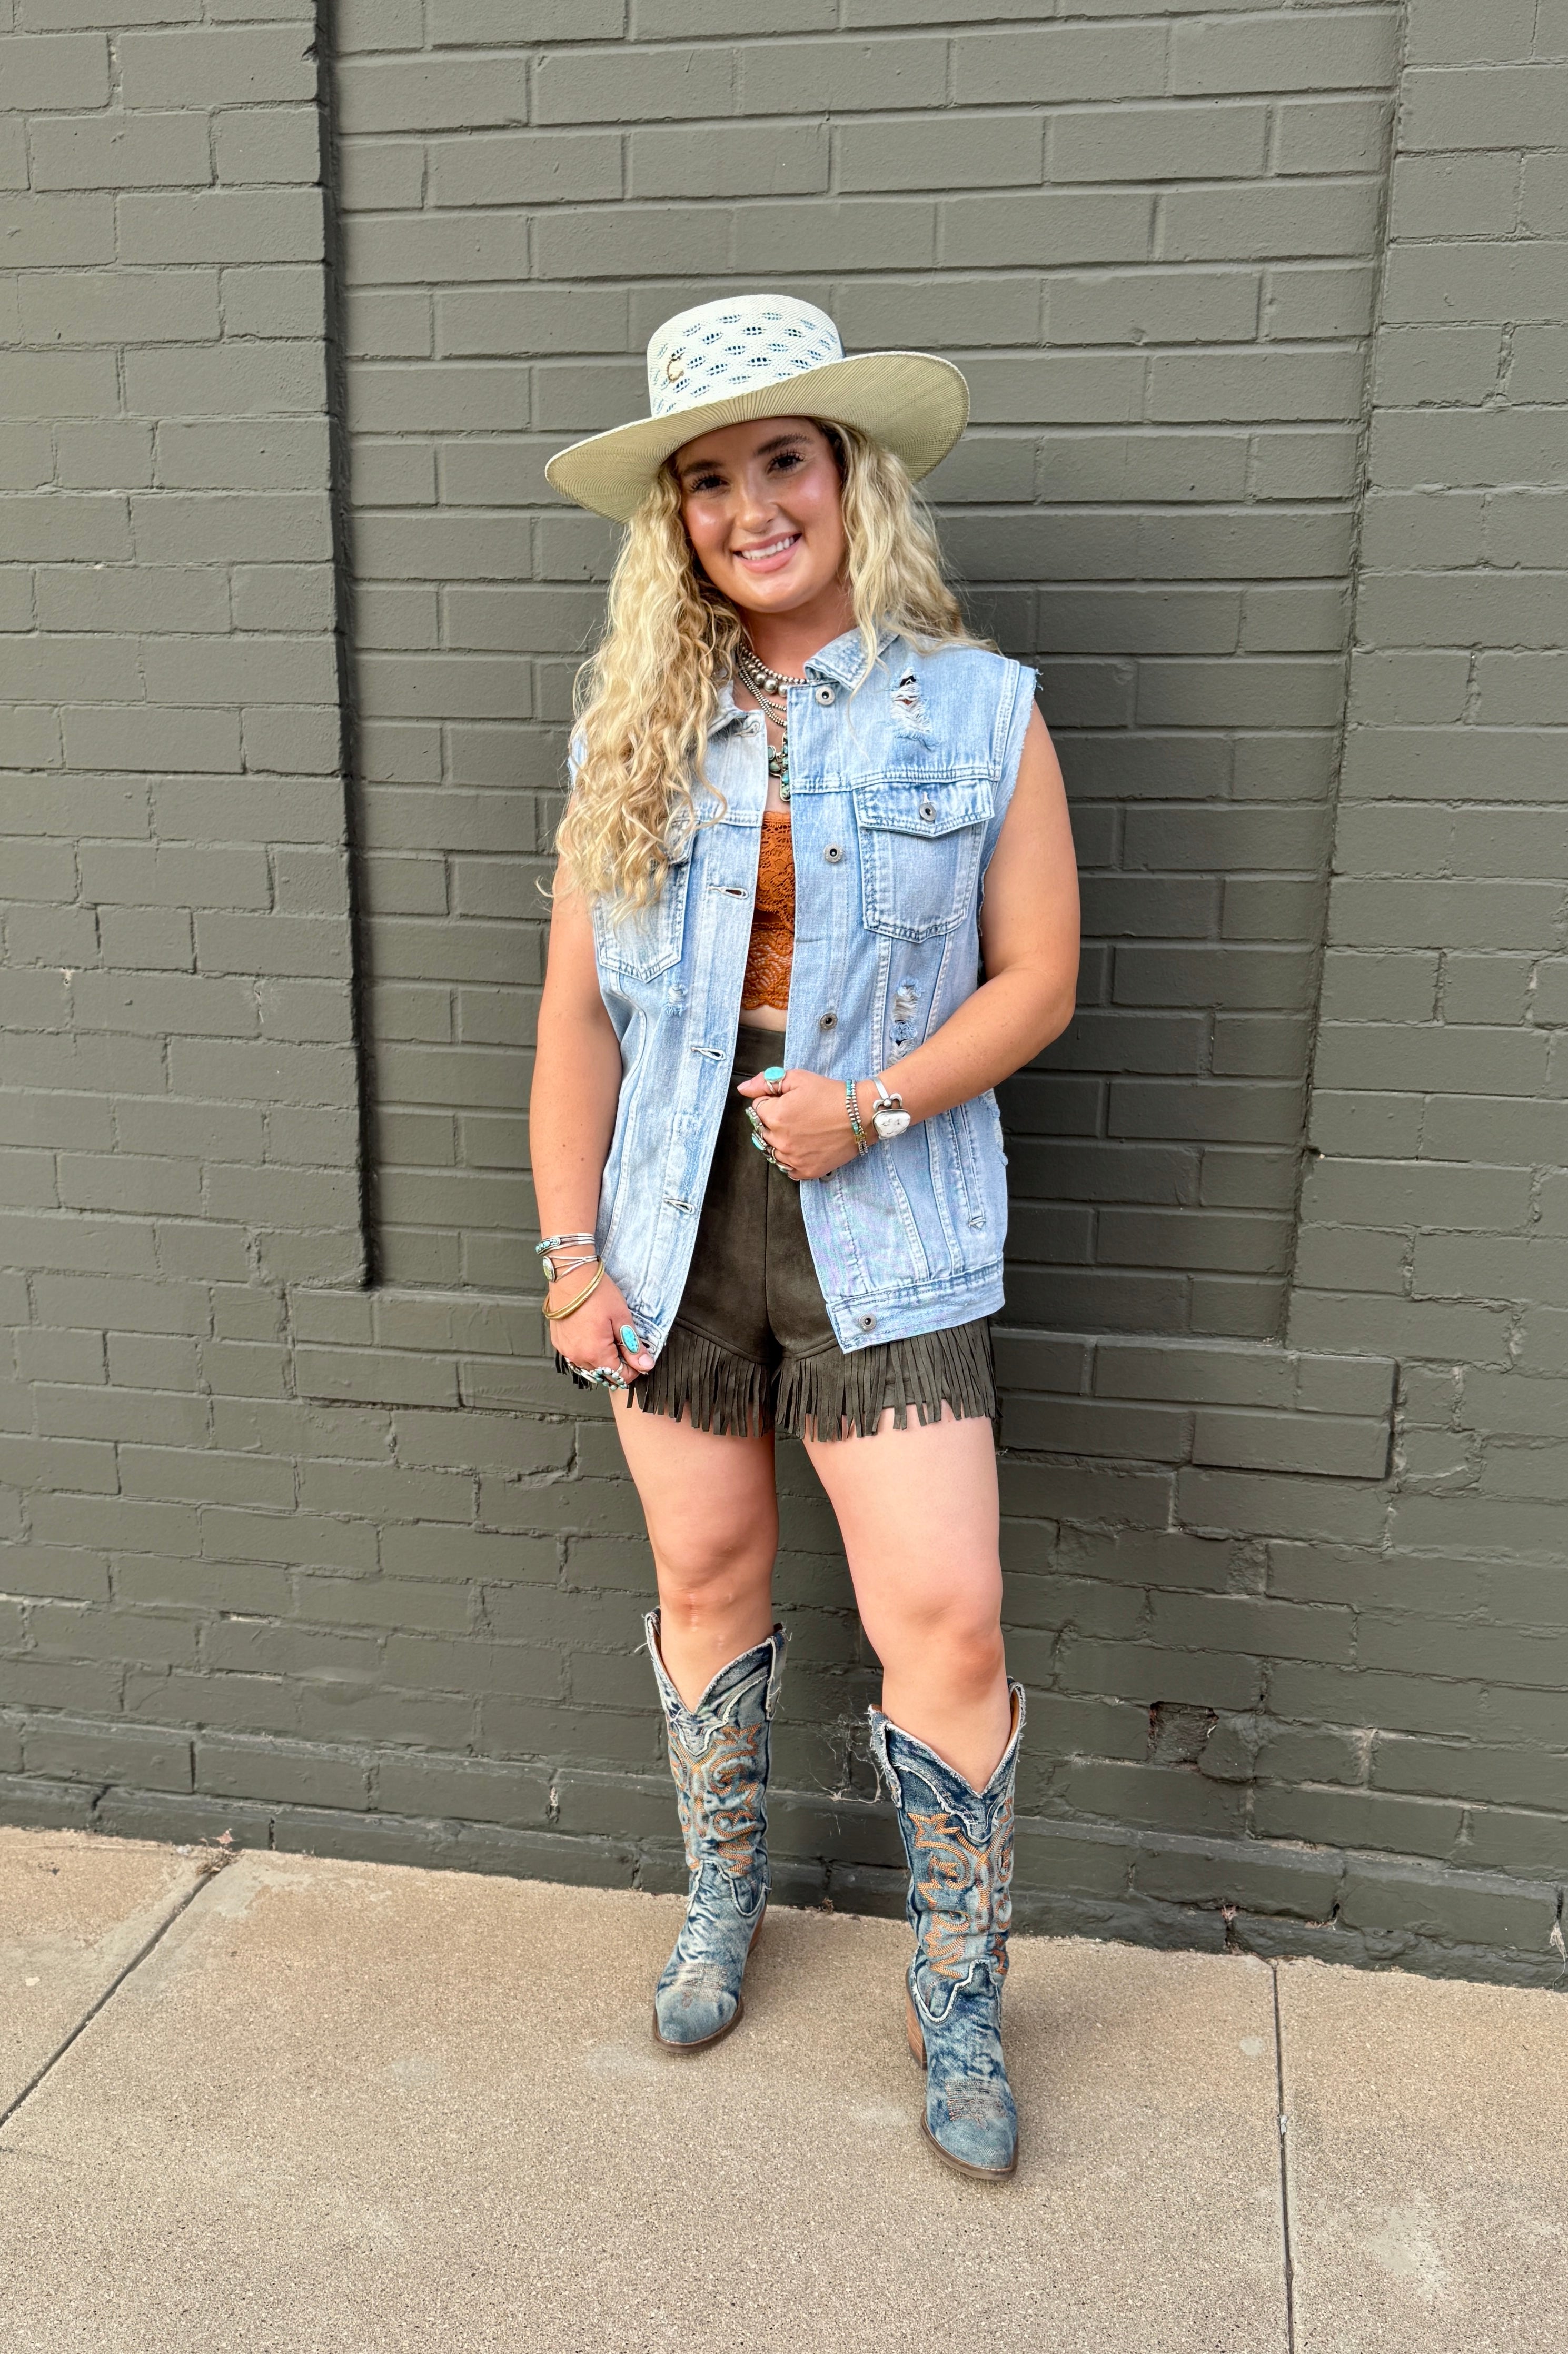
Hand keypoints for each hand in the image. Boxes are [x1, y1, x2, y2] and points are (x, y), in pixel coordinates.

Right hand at [548, 1266, 654, 1388]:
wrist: (569, 1275)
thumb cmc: (595, 1292)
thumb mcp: (621, 1318)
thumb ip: (633, 1346)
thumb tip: (645, 1365)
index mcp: (595, 1353)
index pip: (619, 1376)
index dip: (634, 1369)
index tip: (639, 1355)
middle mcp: (578, 1356)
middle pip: (604, 1373)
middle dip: (618, 1363)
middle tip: (624, 1341)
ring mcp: (566, 1350)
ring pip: (590, 1366)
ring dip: (602, 1357)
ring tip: (608, 1335)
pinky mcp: (559, 1342)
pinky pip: (577, 1355)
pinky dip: (588, 1350)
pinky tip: (593, 1333)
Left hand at [735, 1066, 866, 1181]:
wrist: (862, 1115)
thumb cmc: (831, 1094)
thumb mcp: (798, 1078)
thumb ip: (766, 1082)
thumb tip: (743, 1089)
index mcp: (775, 1116)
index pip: (757, 1109)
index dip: (772, 1101)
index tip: (790, 1100)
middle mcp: (781, 1141)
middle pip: (763, 1130)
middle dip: (774, 1121)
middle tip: (797, 1114)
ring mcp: (793, 1159)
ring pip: (773, 1150)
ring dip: (781, 1140)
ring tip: (802, 1129)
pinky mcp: (806, 1171)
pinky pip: (787, 1168)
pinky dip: (792, 1158)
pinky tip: (805, 1146)